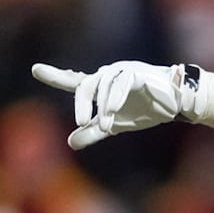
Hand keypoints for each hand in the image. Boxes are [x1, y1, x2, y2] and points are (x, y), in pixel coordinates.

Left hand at [32, 61, 213, 148]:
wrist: (178, 103)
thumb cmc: (147, 109)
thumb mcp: (116, 125)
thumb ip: (93, 132)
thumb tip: (71, 142)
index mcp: (101, 87)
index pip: (74, 81)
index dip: (54, 76)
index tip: (35, 69)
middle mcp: (108, 76)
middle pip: (85, 85)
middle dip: (82, 103)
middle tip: (82, 122)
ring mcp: (122, 72)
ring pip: (103, 85)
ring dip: (102, 107)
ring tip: (105, 126)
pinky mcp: (137, 74)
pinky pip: (121, 83)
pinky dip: (115, 98)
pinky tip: (114, 112)